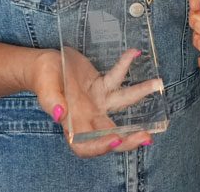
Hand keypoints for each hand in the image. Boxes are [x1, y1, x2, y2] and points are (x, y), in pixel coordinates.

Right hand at [29, 46, 160, 157]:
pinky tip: (134, 52)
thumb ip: (51, 101)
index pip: (86, 145)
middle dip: (130, 137)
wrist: (43, 65)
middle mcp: (88, 116)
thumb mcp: (44, 86)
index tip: (117, 139)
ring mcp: (98, 101)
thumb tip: (60, 115)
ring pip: (122, 102)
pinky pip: (117, 78)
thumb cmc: (41, 77)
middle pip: (112, 133)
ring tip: (157, 83)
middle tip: (147, 136)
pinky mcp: (102, 85)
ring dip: (140, 93)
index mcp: (72, 123)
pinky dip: (125, 65)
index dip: (101, 146)